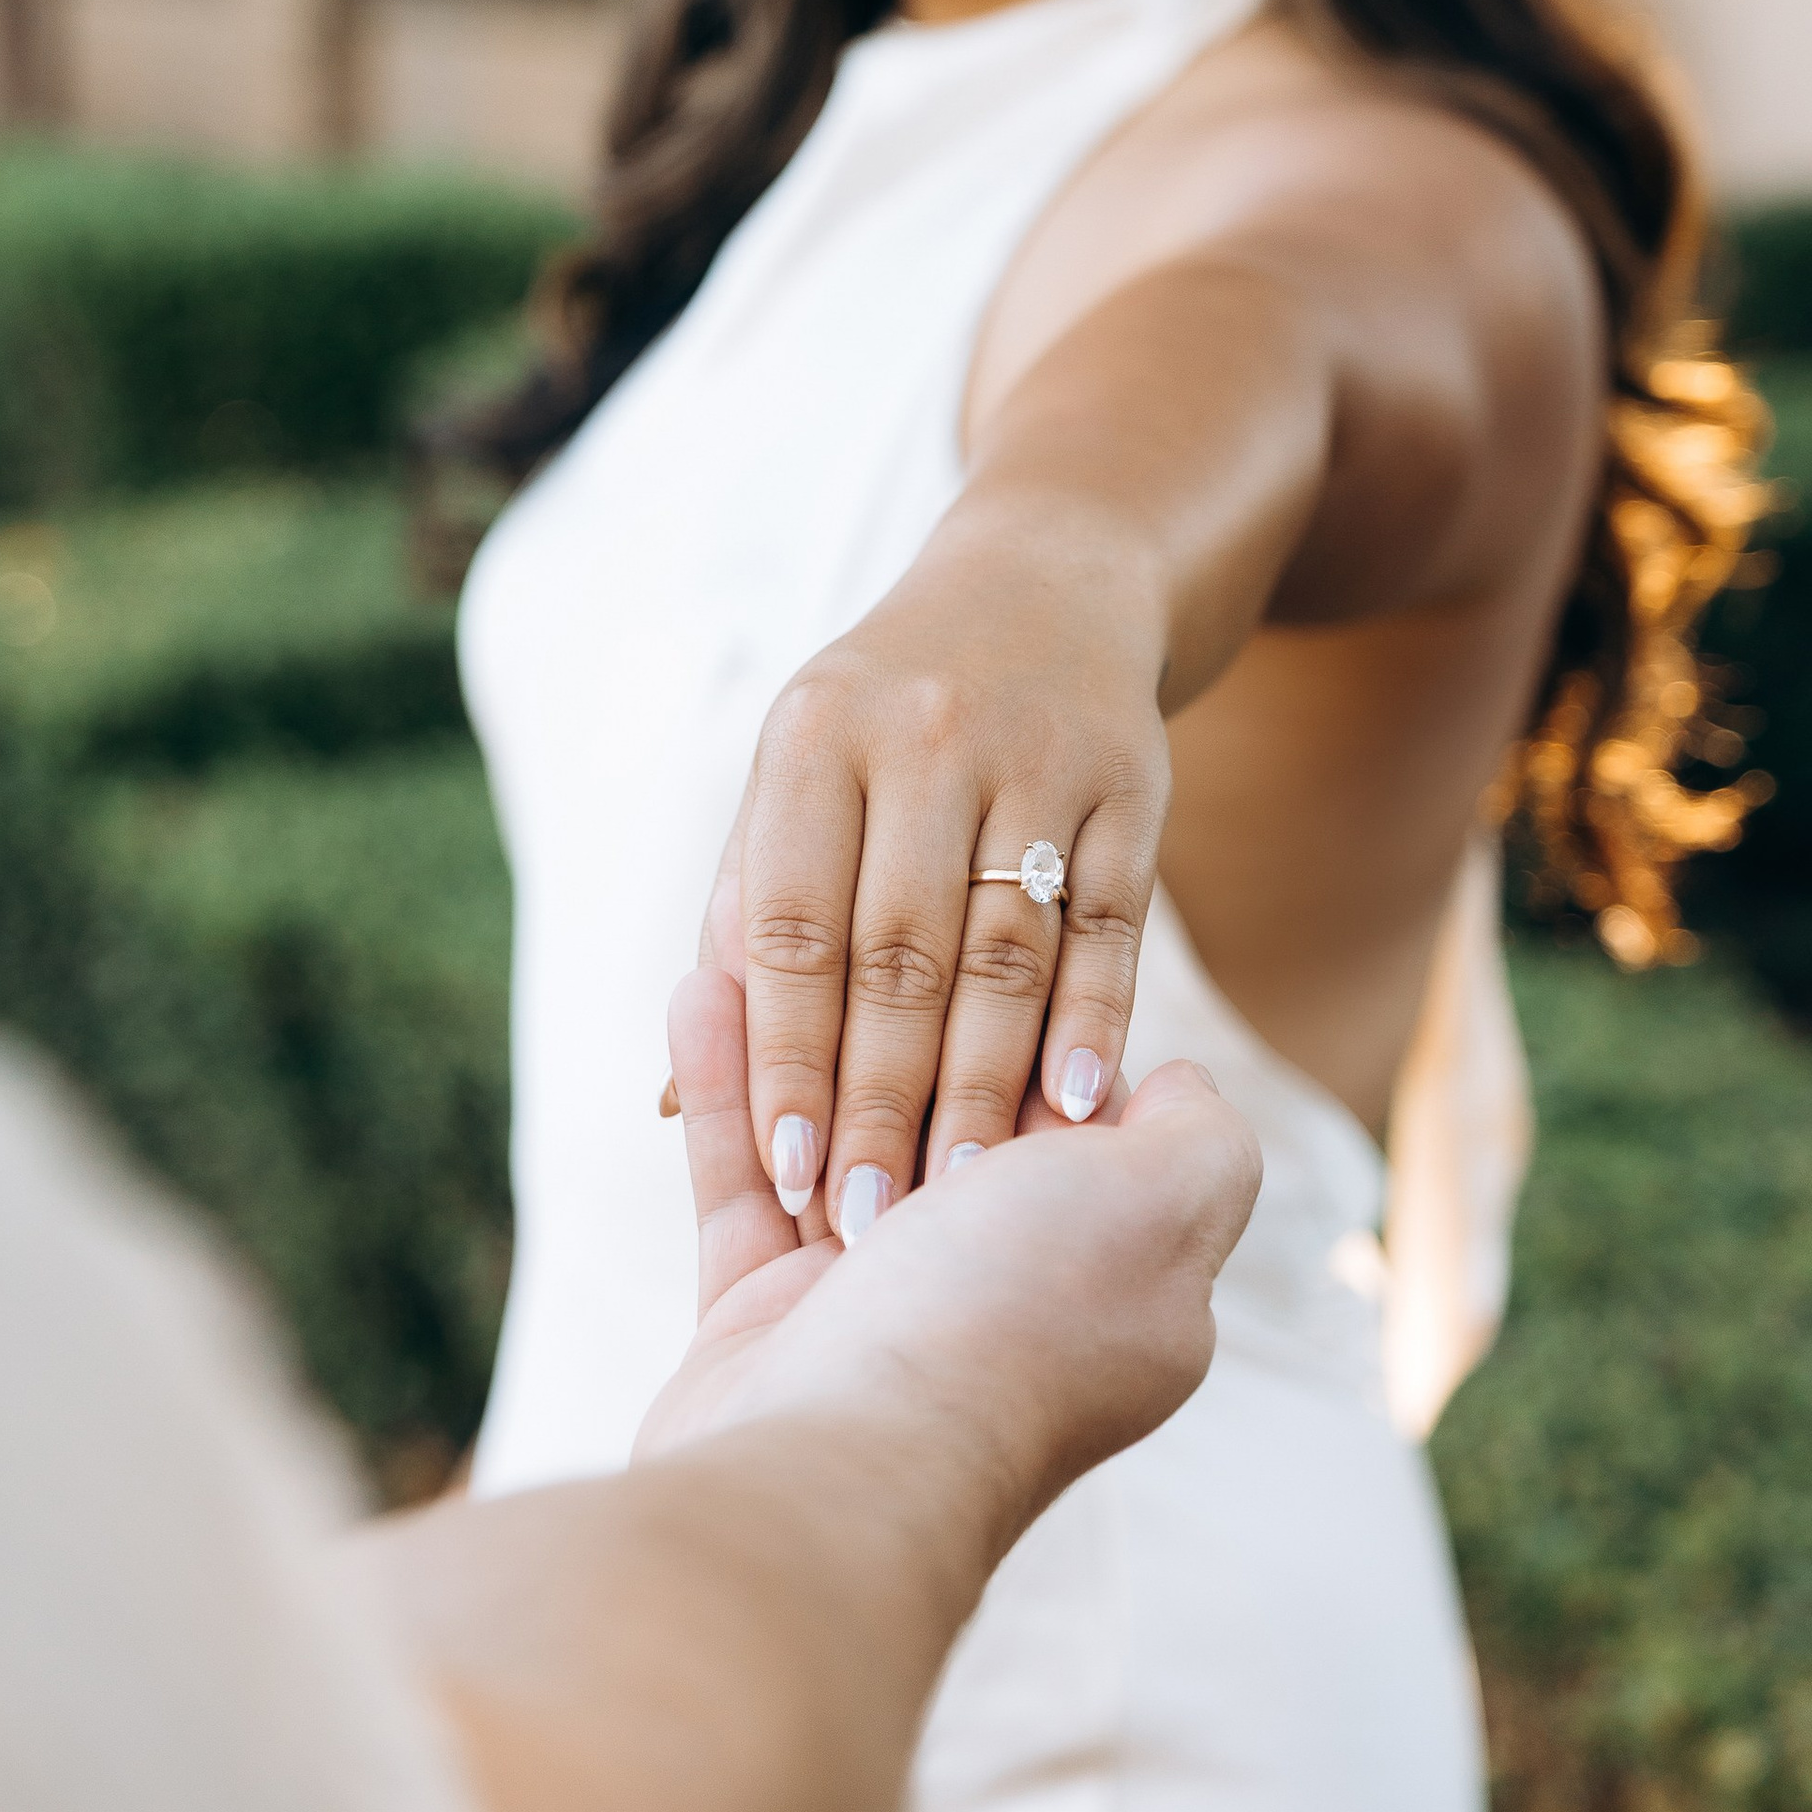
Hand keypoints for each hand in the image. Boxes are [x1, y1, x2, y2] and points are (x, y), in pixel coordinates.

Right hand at [639, 969, 1255, 1548]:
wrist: (839, 1477)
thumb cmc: (1012, 1324)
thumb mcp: (1166, 1208)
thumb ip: (1200, 1139)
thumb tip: (1175, 1080)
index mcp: (1109, 1272)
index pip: (1081, 1110)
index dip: (1038, 1013)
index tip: (989, 911)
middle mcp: (998, 1292)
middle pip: (952, 1110)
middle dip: (902, 1007)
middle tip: (858, 894)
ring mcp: (877, 1314)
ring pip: (835, 1132)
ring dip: (798, 1026)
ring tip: (758, 919)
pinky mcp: (762, 1326)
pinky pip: (742, 1180)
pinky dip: (727, 1086)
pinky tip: (695, 988)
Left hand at [704, 537, 1173, 1248]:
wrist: (1047, 584)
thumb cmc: (885, 719)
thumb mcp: (799, 772)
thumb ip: (746, 920)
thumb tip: (680, 1094)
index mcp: (815, 735)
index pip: (791, 924)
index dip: (787, 1058)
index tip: (786, 1176)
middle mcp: (923, 737)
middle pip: (899, 954)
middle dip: (879, 1101)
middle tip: (867, 1227)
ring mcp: (1037, 758)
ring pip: (1006, 950)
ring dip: (985, 1088)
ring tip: (965, 1202)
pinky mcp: (1132, 784)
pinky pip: (1110, 922)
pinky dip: (1095, 1021)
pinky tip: (1079, 1111)